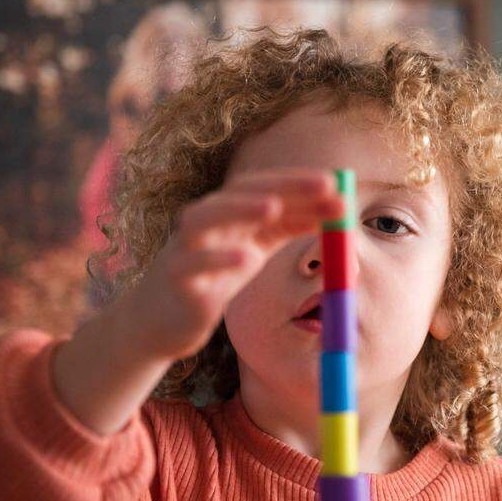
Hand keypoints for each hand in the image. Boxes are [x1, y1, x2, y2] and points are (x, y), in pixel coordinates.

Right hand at [110, 167, 343, 362]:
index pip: (264, 186)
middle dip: (283, 186)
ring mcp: (185, 247)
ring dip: (239, 210)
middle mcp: (205, 220)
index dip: (298, 181)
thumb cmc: (214, 275)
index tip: (337, 180)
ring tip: (274, 207)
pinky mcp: (175, 278)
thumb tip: (337, 207)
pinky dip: (218, 258)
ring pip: (204, 219)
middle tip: (323, 184)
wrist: (164, 320)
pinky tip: (246, 259)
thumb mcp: (257, 247)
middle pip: (239, 194)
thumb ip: (290, 226)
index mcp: (228, 211)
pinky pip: (192, 265)